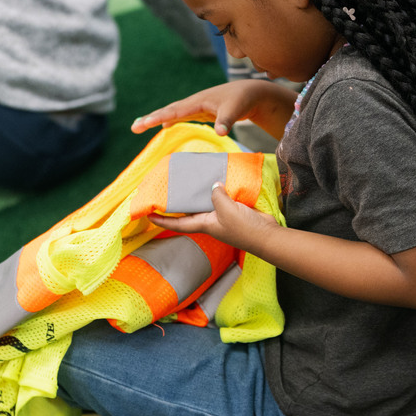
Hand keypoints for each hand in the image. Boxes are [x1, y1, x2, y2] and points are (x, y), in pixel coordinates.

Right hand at [132, 80, 297, 140]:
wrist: (253, 93)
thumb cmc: (244, 99)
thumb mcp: (236, 109)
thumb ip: (227, 120)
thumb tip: (220, 133)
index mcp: (198, 101)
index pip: (174, 111)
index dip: (157, 118)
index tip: (142, 124)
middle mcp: (194, 102)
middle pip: (168, 111)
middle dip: (151, 118)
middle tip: (134, 127)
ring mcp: (197, 106)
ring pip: (173, 113)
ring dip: (157, 119)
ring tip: (140, 126)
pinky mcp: (201, 111)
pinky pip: (181, 116)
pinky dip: (170, 120)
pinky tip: (164, 127)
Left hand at [150, 182, 279, 250]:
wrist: (268, 236)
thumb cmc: (244, 229)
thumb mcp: (226, 210)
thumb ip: (216, 196)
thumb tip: (213, 185)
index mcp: (204, 224)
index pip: (177, 224)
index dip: (161, 221)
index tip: (148, 215)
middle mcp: (210, 221)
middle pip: (189, 211)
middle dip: (177, 203)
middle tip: (167, 189)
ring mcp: (222, 216)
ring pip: (204, 203)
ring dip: (197, 193)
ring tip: (188, 179)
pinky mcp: (234, 210)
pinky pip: (220, 198)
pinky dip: (217, 189)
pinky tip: (216, 178)